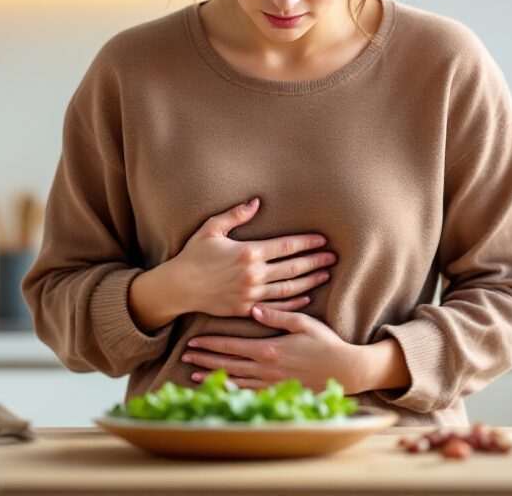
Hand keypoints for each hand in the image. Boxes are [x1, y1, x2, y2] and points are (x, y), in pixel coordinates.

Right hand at [162, 198, 336, 317]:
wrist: (178, 287)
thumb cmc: (193, 255)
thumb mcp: (211, 229)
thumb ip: (235, 215)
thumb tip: (256, 202)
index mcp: (248, 252)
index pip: (286, 246)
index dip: (307, 242)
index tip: (322, 240)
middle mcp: (253, 274)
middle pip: (293, 267)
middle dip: (315, 261)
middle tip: (333, 257)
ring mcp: (251, 294)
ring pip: (289, 288)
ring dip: (310, 281)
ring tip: (325, 274)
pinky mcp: (246, 309)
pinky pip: (276, 306)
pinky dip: (293, 302)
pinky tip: (306, 297)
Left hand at [180, 304, 365, 392]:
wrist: (346, 371)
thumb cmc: (326, 344)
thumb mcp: (304, 323)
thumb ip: (277, 316)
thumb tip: (253, 308)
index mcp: (269, 349)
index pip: (232, 346)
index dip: (210, 344)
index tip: (193, 341)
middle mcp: (265, 369)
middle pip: (227, 364)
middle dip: (204, 359)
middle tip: (184, 356)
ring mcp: (271, 384)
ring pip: (235, 381)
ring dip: (213, 377)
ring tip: (194, 374)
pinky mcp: (279, 393)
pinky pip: (250, 393)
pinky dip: (232, 391)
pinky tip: (221, 390)